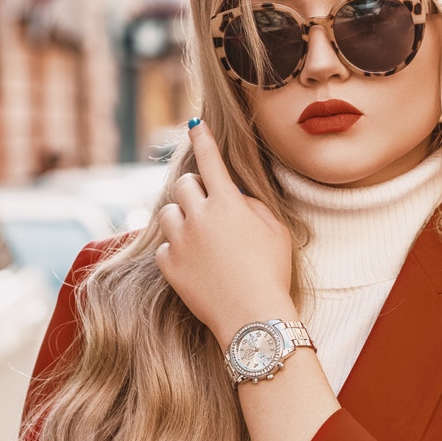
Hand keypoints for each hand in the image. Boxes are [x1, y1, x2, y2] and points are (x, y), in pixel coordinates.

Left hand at [156, 119, 296, 344]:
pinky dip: (177, 249)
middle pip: (184, 185)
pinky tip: (196, 262)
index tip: (195, 124)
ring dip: (182, 217)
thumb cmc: (272, 272)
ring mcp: (181, 242)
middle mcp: (199, 217)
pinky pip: (165, 246)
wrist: (253, 316)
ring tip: (200, 235)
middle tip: (208, 205)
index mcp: (228, 204)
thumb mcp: (276, 231)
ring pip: (168, 213)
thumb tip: (234, 197)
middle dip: (195, 189)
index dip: (203, 138)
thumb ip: (253, 205)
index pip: (211, 161)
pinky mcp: (169, 266)